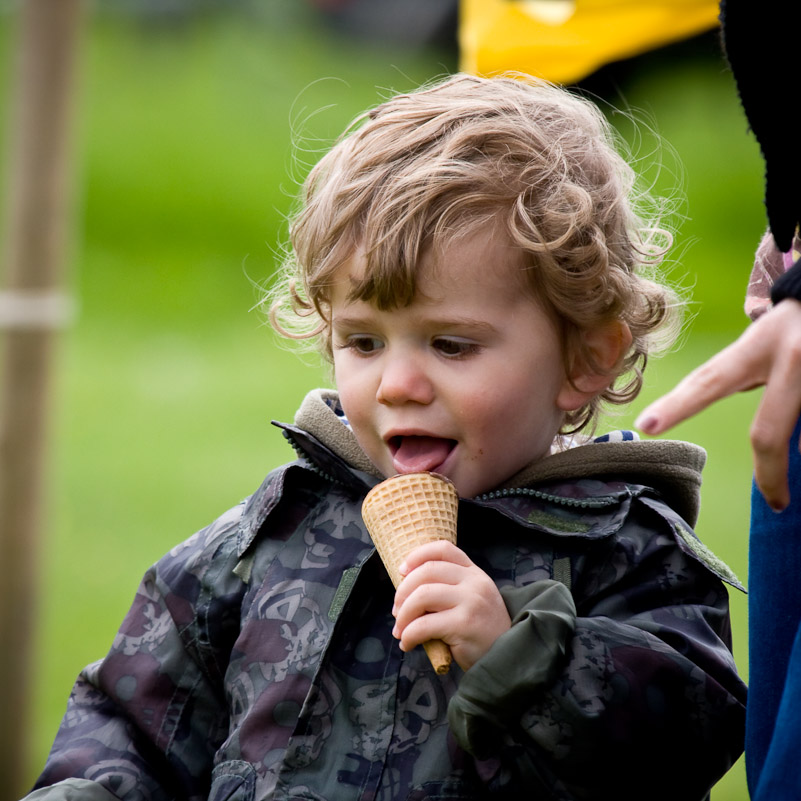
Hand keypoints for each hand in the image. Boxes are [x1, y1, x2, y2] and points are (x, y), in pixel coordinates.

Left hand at [391, 540, 510, 670]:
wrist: (507, 657)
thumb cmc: (480, 630)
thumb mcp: (471, 599)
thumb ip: (448, 588)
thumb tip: (405, 588)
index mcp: (474, 572)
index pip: (443, 549)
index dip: (418, 555)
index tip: (401, 570)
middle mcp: (474, 582)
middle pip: (426, 571)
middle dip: (402, 591)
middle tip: (396, 611)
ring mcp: (471, 601)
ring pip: (422, 596)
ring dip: (403, 614)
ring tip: (400, 630)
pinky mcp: (464, 624)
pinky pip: (424, 625)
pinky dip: (409, 635)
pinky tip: (408, 643)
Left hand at [635, 298, 800, 510]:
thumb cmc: (798, 327)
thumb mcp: (764, 344)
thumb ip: (745, 379)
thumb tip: (749, 435)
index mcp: (757, 348)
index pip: (709, 382)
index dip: (677, 406)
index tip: (644, 426)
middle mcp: (789, 358)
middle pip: (768, 435)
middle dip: (770, 475)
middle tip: (777, 501)